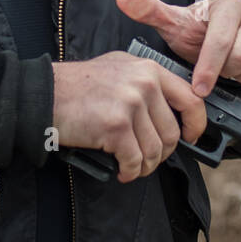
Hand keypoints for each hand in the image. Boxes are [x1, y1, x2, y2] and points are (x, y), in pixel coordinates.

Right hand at [51, 52, 207, 182]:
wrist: (44, 94)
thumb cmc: (77, 87)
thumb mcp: (118, 69)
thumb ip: (146, 84)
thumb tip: (171, 113)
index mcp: (148, 68)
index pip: (190, 98)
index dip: (196, 124)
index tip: (191, 137)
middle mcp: (144, 83)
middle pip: (171, 132)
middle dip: (162, 154)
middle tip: (148, 159)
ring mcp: (131, 103)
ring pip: (155, 150)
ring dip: (145, 166)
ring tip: (133, 167)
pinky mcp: (116, 125)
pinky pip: (135, 160)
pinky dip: (130, 172)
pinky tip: (122, 171)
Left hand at [115, 0, 240, 95]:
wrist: (239, 32)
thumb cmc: (203, 31)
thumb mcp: (177, 23)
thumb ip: (151, 11)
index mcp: (229, 5)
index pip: (220, 44)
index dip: (208, 70)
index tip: (199, 88)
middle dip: (227, 72)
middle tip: (219, 70)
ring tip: (234, 68)